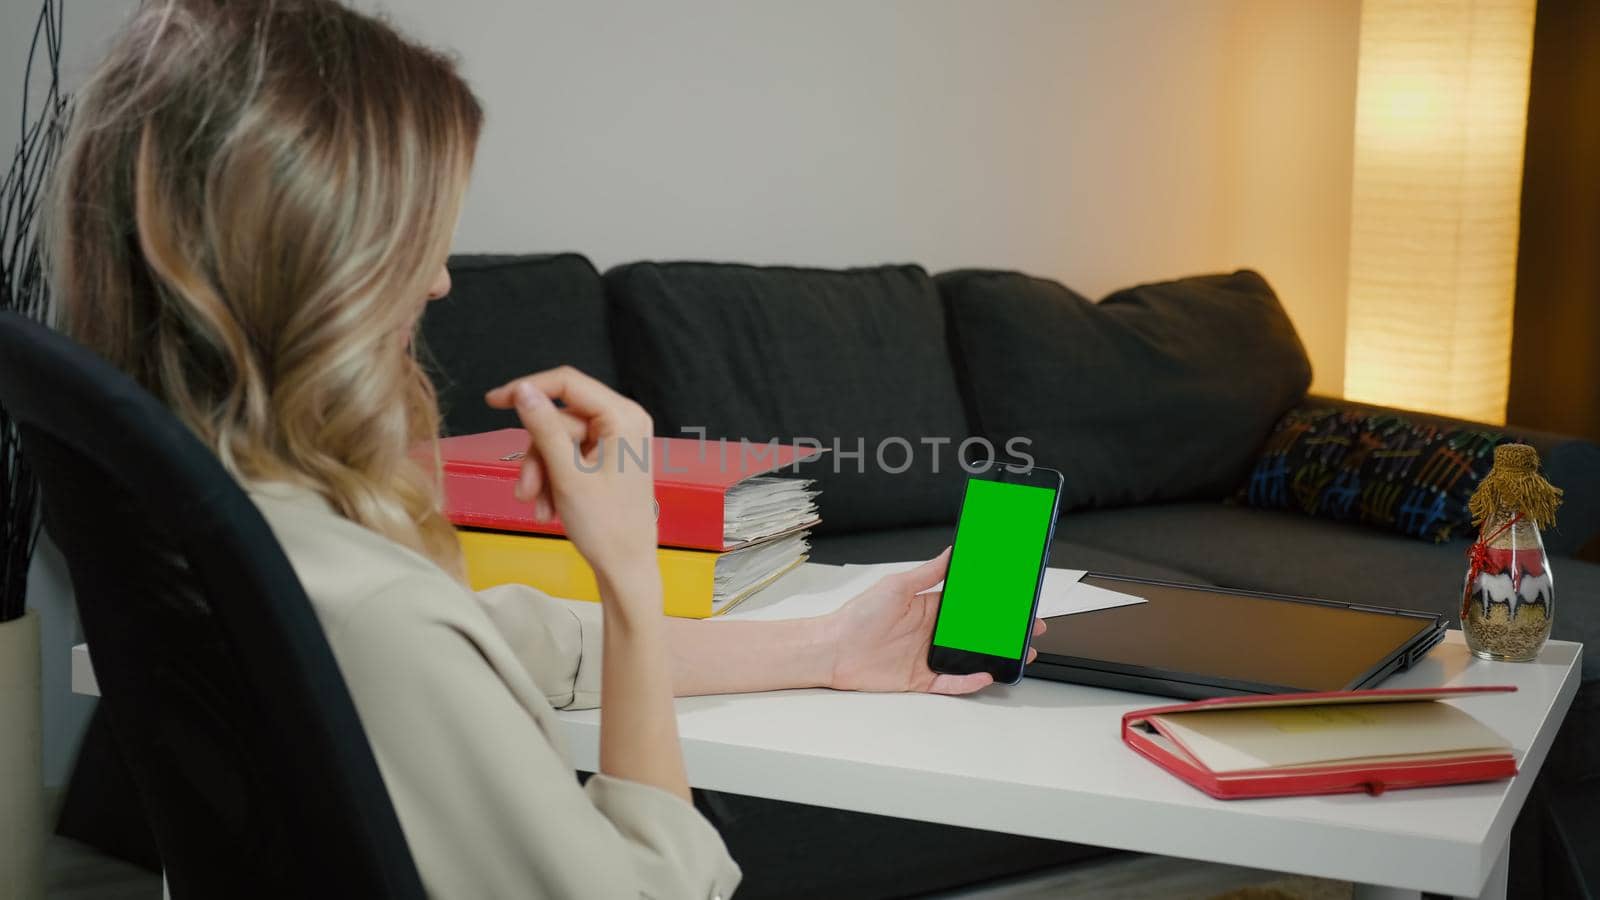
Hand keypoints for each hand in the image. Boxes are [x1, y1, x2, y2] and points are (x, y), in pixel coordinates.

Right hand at [485, 367, 657, 588]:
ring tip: (538, 508)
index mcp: (624, 417)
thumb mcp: (567, 474)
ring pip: (560, 441)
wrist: (627, 569)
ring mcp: (618, 441)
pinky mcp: (610, 459)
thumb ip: (543, 427)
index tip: (492, 401)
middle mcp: (625, 421)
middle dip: (537, 456)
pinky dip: (555, 480)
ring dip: (542, 473)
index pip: (568, 383)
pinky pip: (571, 457)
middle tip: (525, 493)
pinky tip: (550, 509)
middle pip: (560, 419)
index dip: (528, 388)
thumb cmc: (605, 526)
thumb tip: (522, 389)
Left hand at [822, 548, 1046, 695]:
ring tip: (1020, 653)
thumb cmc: (857, 616)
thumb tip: (952, 552)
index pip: (969, 604)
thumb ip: (928, 572)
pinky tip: (986, 674)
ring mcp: (927, 656)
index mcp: (929, 607)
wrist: (832, 649)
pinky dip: (969, 681)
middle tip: (1030, 626)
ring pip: (969, 657)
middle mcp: (931, 632)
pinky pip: (951, 682)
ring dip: (994, 655)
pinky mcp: (919, 679)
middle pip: (976, 632)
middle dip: (1004, 630)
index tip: (1016, 598)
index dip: (993, 602)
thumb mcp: (896, 586)